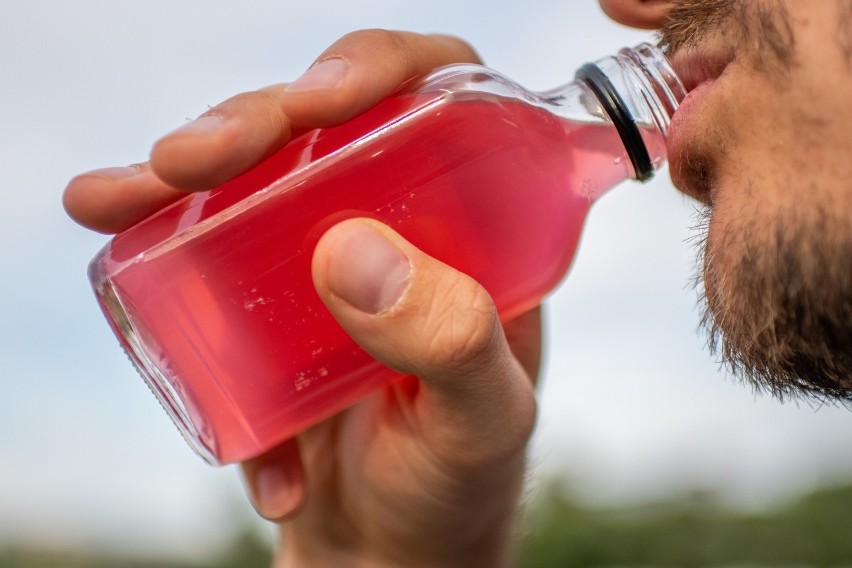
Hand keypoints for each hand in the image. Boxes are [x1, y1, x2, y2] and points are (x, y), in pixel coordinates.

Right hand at [64, 30, 540, 567]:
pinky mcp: (263, 305)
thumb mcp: (483, 422)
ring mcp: (323, 260)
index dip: (378, 71)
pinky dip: (162, 288)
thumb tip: (351, 249)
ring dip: (173, 185)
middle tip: (185, 159)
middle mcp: (398, 224)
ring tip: (110, 204)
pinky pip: (204, 269)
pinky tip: (142, 304)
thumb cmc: (457, 481)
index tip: (318, 99)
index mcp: (474, 227)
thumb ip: (452, 344)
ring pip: (250, 183)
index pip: (437, 105)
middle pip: (325, 131)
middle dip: (251, 124)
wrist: (391, 549)